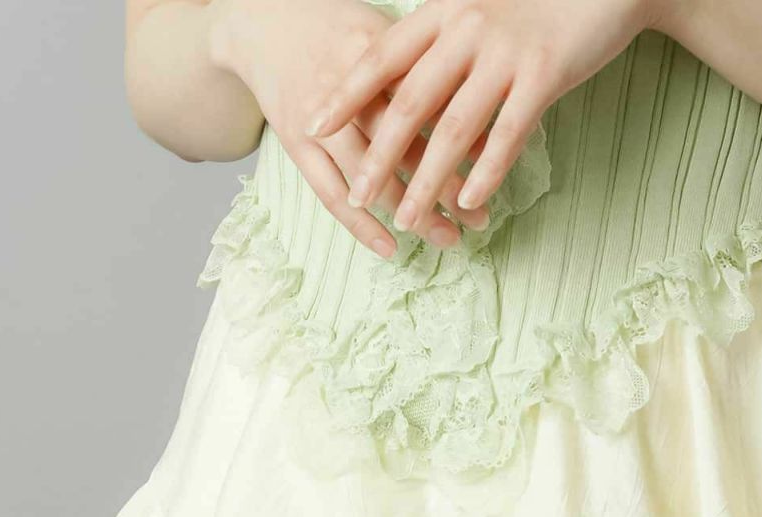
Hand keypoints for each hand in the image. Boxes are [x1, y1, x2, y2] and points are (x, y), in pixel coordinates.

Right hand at [207, 0, 490, 256]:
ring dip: (411, 213)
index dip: (466, 140)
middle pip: (405, 145)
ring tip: (448, 239)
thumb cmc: (340, 27)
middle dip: (446, 187)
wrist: (264, 19)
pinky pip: (329, 193)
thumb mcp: (386, 32)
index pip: (430, 103)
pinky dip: (360, 225)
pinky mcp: (296, 142)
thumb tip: (482, 113)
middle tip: (480, 219)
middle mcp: (349, 87)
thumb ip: (427, 69)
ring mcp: (320, 119)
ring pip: (371, 176)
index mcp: (380, 52)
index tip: (497, 170)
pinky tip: (389, 249)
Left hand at [303, 0, 653, 234]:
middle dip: (378, 155)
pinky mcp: (544, 72)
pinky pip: (508, 132)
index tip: (314, 124)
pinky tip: (469, 203)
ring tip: (408, 219)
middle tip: (356, 195)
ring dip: (427, 181)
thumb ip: (446, 40)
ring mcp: (506, 52)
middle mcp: (468, 27)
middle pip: (409, 102)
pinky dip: (487, 171)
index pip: (382, 56)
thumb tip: (410, 84)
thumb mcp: (482, 7)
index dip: (345, 93)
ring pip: (454, 128)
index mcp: (445, 10)